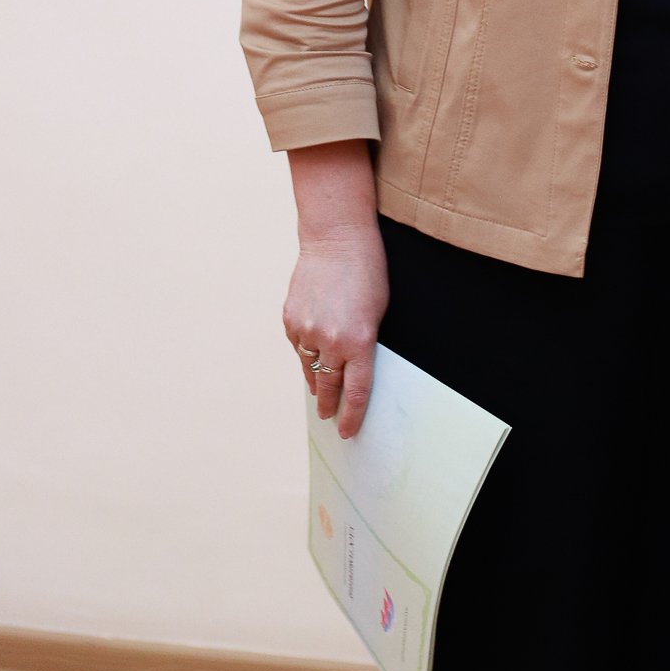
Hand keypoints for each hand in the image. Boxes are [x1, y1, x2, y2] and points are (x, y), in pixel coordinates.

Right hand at [282, 222, 388, 439]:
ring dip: (315, 381)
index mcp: (359, 341)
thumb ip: (365, 343)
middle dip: (329, 405)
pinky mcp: (290, 320)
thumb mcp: (378, 312)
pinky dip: (305, 352)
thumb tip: (353, 368)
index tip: (347, 431)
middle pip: (329, 387)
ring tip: (318, 391)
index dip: (352, 416)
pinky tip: (310, 351)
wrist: (337, 239)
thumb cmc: (367, 271)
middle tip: (328, 416)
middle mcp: (331, 341)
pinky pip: (298, 346)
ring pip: (309, 369)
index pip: (357, 392)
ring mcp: (307, 331)